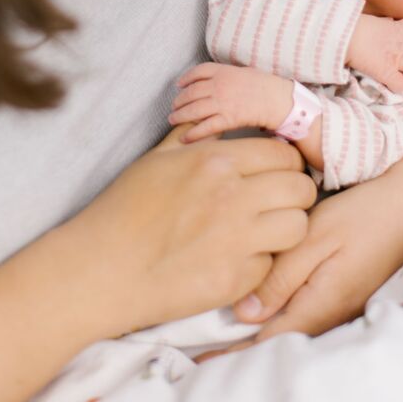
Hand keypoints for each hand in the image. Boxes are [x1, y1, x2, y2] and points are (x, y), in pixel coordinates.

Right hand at [53, 124, 316, 340]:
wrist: (101, 268)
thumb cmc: (123, 209)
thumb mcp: (157, 158)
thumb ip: (195, 137)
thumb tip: (220, 121)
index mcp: (216, 161)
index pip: (283, 153)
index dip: (284, 163)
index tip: (274, 173)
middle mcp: (234, 197)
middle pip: (301, 189)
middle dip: (294, 194)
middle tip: (276, 202)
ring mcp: (237, 241)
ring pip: (298, 227)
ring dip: (286, 228)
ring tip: (264, 231)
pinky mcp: (234, 280)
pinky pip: (271, 265)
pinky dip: (259, 263)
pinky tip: (236, 260)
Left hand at [169, 62, 293, 140]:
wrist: (279, 99)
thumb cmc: (265, 85)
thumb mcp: (244, 71)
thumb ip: (227, 74)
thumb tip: (216, 78)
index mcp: (224, 71)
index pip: (197, 72)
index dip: (185, 79)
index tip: (179, 85)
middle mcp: (219, 86)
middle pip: (191, 93)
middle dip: (179, 101)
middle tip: (173, 107)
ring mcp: (223, 102)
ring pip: (194, 110)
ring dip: (180, 116)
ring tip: (173, 120)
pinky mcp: (228, 119)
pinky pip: (206, 127)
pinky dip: (193, 133)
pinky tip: (185, 138)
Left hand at [195, 112, 402, 362]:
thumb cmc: (365, 213)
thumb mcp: (317, 238)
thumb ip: (281, 276)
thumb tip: (244, 315)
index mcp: (319, 304)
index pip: (267, 341)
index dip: (232, 353)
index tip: (200, 361)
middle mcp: (330, 314)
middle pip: (279, 338)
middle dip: (242, 345)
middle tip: (205, 348)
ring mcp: (342, 305)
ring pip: (293, 325)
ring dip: (263, 329)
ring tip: (226, 329)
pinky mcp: (348, 291)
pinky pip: (307, 310)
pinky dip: (282, 312)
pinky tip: (268, 302)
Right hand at [346, 13, 402, 92]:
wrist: (344, 36)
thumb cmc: (353, 24)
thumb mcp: (372, 20)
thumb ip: (383, 23)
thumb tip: (387, 22)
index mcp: (396, 28)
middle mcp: (401, 44)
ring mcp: (396, 60)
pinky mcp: (387, 74)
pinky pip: (400, 86)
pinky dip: (399, 88)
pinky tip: (397, 89)